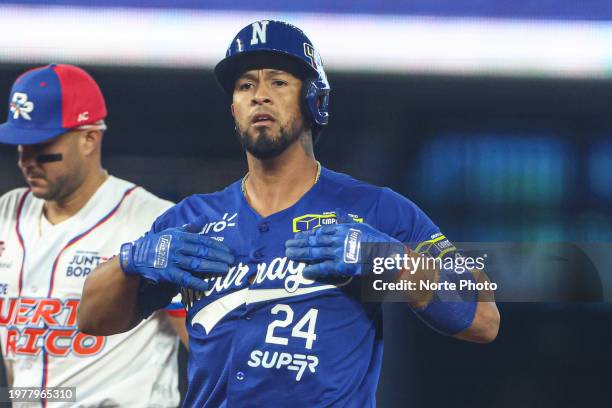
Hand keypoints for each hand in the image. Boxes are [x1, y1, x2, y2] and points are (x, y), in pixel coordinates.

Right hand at [119, 219, 233, 290]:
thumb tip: (204, 218)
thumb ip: (191, 227)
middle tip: (231, 261)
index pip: (204, 241)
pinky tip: (206, 284)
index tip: (229, 251)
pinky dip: (196, 282)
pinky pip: (184, 278)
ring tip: (224, 270)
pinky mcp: (168, 273)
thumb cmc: (159, 242)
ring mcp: (174, 260)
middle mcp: (179, 247)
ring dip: (212, 267)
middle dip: (219, 257)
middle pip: (203, 252)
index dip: (218, 246)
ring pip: (196, 264)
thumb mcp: (174, 231)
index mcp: (182, 237)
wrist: (137, 255)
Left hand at [285, 216, 404, 278]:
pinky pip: (323, 268)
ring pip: (315, 252)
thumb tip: (338, 212)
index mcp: (342, 228)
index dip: (307, 234)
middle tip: (286, 245)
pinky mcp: (342, 265)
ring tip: (289, 254)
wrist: (388, 255)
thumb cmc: (376, 240)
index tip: (298, 236)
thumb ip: (346, 220)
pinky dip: (313, 269)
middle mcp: (338, 238)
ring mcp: (339, 252)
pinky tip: (303, 271)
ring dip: (300, 253)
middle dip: (299, 242)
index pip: (320, 230)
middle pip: (314, 240)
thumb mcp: (361, 226)